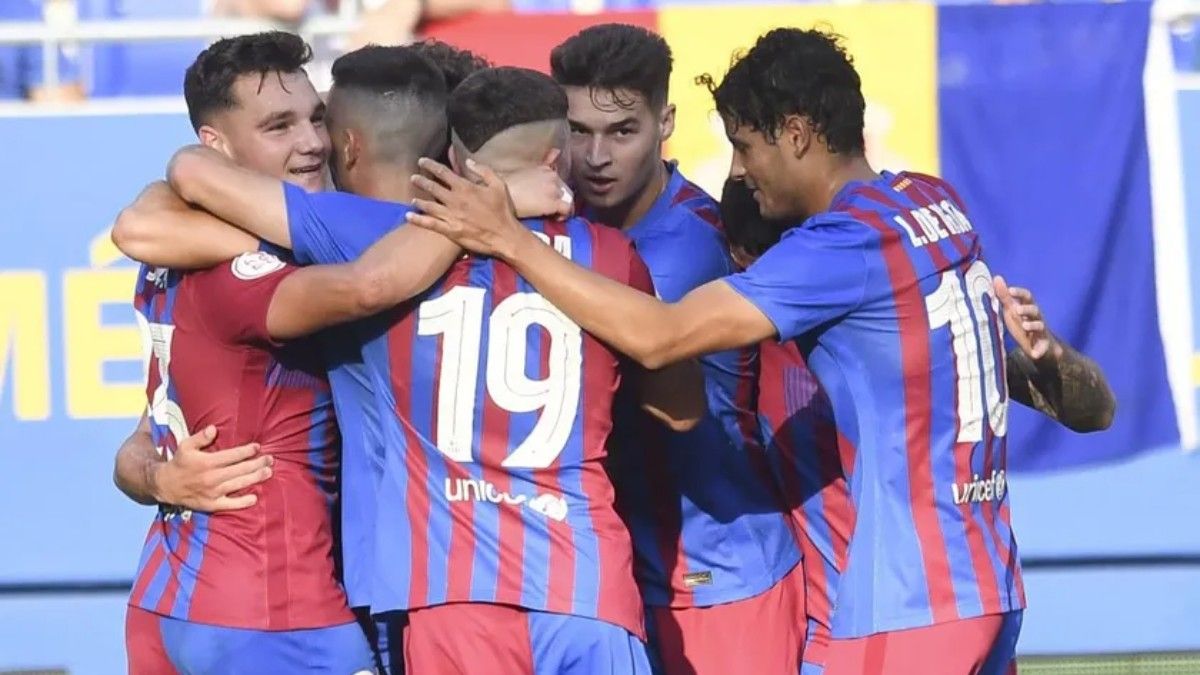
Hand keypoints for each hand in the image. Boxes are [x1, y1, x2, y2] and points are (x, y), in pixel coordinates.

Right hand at [151, 425, 272, 511]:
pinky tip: (254, 498)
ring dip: (255, 478)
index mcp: (206, 462)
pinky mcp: (212, 504)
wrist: (166, 486)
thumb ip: (200, 437)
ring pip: (238, 484)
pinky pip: (230, 505)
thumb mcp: (185, 446)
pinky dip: (243, 502)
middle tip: (270, 459)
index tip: (257, 447)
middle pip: (240, 470)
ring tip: (268, 472)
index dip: (246, 451)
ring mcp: (213, 492)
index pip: (231, 456)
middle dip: (257, 464)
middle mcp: (212, 478)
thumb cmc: (179, 463)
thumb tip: (214, 429)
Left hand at [408, 157, 535, 260]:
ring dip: (419, 200)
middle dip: (421, 181)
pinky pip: (430, 224)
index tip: (421, 161)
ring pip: (429, 205)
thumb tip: (468, 161)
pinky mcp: (450, 230)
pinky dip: (418, 220)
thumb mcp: (498, 185)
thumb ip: (483, 171)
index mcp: (465, 187)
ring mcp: (451, 215)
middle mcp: (455, 200)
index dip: (430, 165)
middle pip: (432, 187)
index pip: (443, 172)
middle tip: (413, 178)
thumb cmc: (503, 210)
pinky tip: (409, 216)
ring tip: (413, 198)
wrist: (505, 235)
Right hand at [506, 160, 573, 220]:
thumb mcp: (523, 174)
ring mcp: (554, 189)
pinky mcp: (553, 202)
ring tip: (550, 214)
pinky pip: (568, 209)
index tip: (546, 198)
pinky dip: (565, 215)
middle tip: (547, 208)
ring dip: (560, 206)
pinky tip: (556, 218)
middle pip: (563, 190)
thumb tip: (556, 152)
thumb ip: (539, 168)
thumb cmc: (507, 187)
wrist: (501, 196)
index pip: (557, 180)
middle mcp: (552, 176)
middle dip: (557, 198)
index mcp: (544, 169)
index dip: (554, 191)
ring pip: (567, 198)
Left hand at [994, 275, 1055, 360]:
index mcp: (1028, 308)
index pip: (1027, 297)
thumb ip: (1005, 296)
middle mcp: (1036, 318)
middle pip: (1035, 310)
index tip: (1010, 290)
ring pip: (1041, 326)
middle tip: (1016, 310)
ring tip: (1024, 326)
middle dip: (1027, 309)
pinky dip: (1039, 351)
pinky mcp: (1043, 346)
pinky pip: (1043, 348)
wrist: (1037, 345)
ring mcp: (1040, 332)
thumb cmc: (1022, 324)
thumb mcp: (1012, 310)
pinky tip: (1034, 354)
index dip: (1020, 293)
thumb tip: (996, 277)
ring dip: (1033, 325)